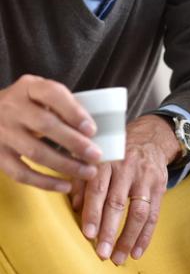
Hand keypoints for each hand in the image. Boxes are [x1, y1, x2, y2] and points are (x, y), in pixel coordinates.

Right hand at [0, 75, 101, 191]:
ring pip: (35, 152)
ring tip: (88, 172)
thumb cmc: (28, 104)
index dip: (74, 112)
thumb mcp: (42, 94)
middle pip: (45, 125)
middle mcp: (12, 107)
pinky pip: (20, 172)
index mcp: (29, 87)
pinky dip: (44, 182)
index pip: (52, 94)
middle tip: (96, 156)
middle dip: (75, 143)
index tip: (92, 130)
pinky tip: (65, 186)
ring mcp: (2, 132)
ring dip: (65, 165)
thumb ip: (64, 105)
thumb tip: (94, 131)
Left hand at [71, 115, 178, 264]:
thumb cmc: (116, 151)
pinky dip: (146, 235)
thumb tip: (76, 208)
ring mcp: (146, 178)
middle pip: (118, 203)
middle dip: (109, 230)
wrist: (150, 137)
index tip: (88, 234)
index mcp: (107, 160)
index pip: (98, 189)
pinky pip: (154, 214)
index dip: (93, 212)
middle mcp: (127, 168)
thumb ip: (82, 180)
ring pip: (138, 211)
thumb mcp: (95, 157)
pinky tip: (137, 251)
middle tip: (102, 253)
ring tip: (118, 257)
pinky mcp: (160, 186)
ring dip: (128, 237)